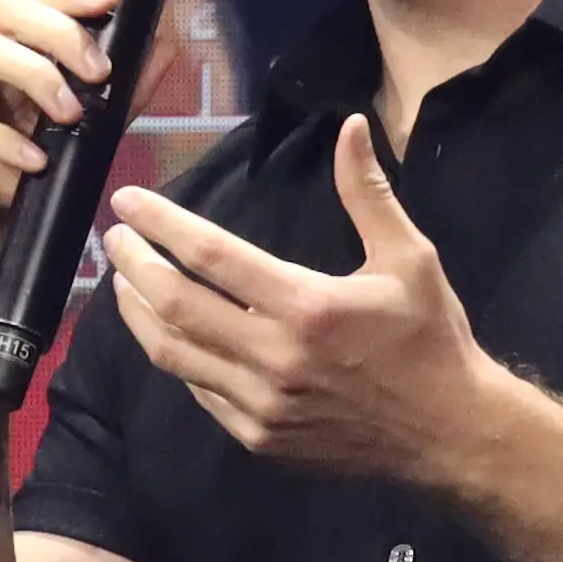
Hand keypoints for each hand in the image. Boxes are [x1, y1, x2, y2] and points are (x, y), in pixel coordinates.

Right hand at [0, 0, 122, 326]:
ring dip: (34, 73)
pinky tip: (34, 164)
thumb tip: (164, 47)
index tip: (110, 6)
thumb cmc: (22, 217)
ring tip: (71, 115)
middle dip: (57, 31)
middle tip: (97, 72)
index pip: (27, 6)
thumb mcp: (83, 151)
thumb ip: (117, 101)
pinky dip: (0, 137)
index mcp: (0, 71)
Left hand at [101, 116, 507, 481]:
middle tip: (113, 238)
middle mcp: (273, 357)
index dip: (160, 224)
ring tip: (123, 280)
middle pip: (174, 305)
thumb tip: (351, 126)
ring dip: (137, 312)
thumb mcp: (409, 258)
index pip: (211, 256)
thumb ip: (368, 192)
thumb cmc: (429, 338)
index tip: (127, 201)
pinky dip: (174, 354)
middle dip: (132, 265)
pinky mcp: (256, 435)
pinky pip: (197, 390)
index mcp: (307, 306)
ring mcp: (260, 402)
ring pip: (172, 353)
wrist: (449, 432)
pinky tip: (166, 330)